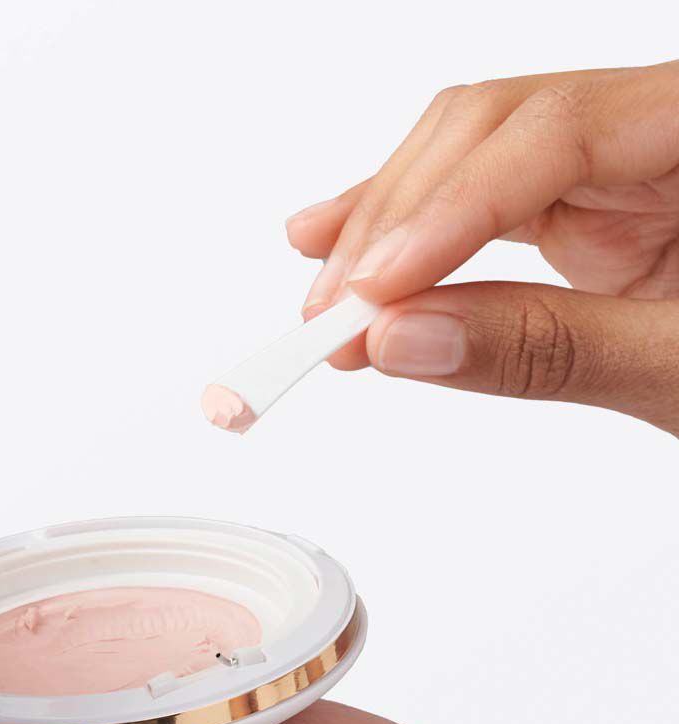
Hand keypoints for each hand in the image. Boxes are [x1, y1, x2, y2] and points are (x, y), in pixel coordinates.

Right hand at [287, 60, 678, 435]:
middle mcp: (657, 128)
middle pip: (492, 128)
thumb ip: (547, 350)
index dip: (448, 211)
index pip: (552, 132)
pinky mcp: (586, 211)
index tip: (373, 292)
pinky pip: (479, 202)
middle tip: (333, 315)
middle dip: (396, 222)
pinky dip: (410, 235)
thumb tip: (405, 339)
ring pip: (468, 156)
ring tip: (323, 302)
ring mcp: (617, 166)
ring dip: (383, 229)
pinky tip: (345, 246)